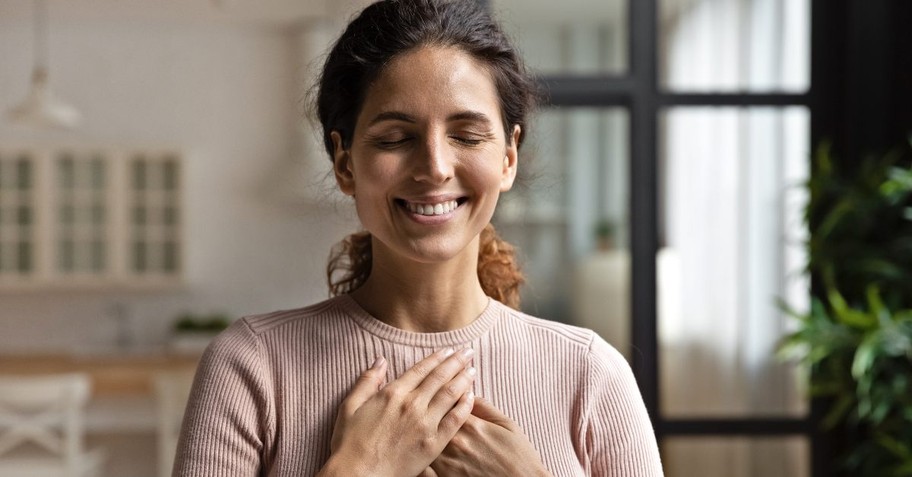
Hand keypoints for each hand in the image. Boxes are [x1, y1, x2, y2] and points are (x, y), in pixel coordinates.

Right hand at [319, 348, 476, 476]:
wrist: (357, 475)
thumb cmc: (350, 444)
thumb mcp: (350, 406)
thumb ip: (367, 381)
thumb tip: (380, 361)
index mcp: (393, 394)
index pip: (421, 369)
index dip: (437, 357)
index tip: (448, 350)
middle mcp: (412, 405)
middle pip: (440, 377)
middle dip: (456, 362)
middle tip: (468, 352)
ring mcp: (425, 424)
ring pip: (450, 394)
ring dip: (464, 379)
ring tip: (473, 368)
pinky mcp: (434, 444)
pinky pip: (455, 420)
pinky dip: (465, 406)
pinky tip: (472, 397)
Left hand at [428, 397, 550, 476]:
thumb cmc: (519, 457)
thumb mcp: (507, 425)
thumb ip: (485, 407)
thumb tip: (467, 393)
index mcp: (471, 425)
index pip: (446, 399)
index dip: (442, 392)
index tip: (442, 390)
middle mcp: (455, 442)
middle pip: (430, 418)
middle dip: (428, 410)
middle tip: (429, 408)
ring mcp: (447, 462)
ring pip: (423, 440)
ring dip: (422, 432)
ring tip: (424, 429)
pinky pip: (424, 465)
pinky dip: (421, 456)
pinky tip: (423, 451)